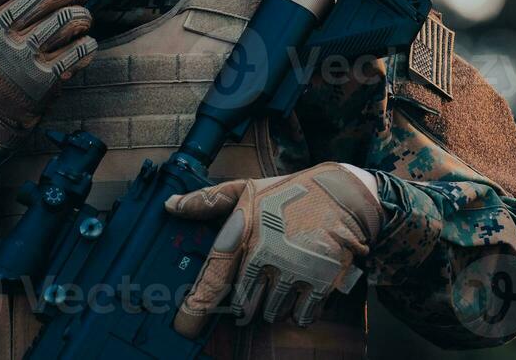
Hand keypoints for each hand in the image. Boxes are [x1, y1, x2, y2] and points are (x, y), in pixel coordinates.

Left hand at [163, 162, 384, 334]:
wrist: (344, 194)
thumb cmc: (291, 192)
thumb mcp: (247, 189)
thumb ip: (208, 200)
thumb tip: (170, 207)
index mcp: (246, 233)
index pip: (214, 278)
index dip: (196, 307)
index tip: (184, 327)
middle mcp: (268, 254)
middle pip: (244, 305)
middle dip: (247, 305)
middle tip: (259, 287)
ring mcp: (295, 270)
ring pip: (272, 311)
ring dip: (274, 305)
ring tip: (283, 280)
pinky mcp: (321, 281)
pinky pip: (300, 316)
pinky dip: (298, 311)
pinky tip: (302, 290)